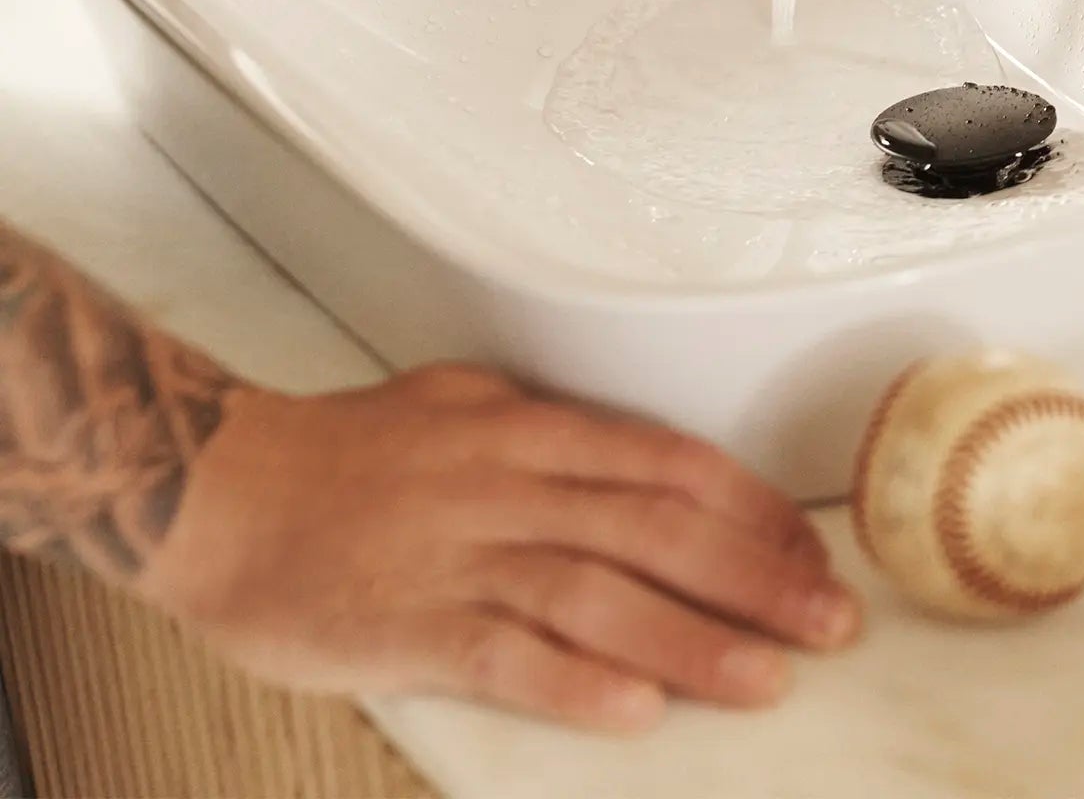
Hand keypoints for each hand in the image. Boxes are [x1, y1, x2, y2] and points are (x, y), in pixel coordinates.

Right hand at [138, 363, 860, 731]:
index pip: (672, 466)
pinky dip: (577, 684)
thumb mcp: (462, 399)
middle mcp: (512, 487)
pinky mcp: (411, 628)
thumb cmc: (348, 448)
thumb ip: (550, 426)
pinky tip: (639, 712)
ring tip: (770, 677)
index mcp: (531, 429)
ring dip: (694, 640)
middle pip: (660, 530)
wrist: (222, 490)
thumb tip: (634, 455)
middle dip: (758, 577)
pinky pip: (507, 657)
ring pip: (601, 597)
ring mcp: (464, 558)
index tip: (811, 550)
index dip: (754, 511)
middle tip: (833, 620)